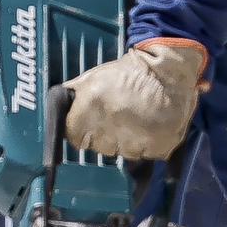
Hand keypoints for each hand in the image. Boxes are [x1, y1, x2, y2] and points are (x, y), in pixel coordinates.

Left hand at [63, 36, 207, 160]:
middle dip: (104, 136)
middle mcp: (110, 128)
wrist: (170, 72)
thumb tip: (55, 107)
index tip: (89, 125)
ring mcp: (135, 141)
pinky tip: (149, 127)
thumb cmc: (129, 72)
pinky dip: (146, 144)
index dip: (80, 132)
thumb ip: (74, 95)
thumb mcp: (95, 76)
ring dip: (126, 141)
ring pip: (122, 153)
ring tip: (136, 121)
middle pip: (99, 147)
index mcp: (91, 107)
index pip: (74, 138)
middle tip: (117, 119)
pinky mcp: (157, 148)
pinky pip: (144, 154)